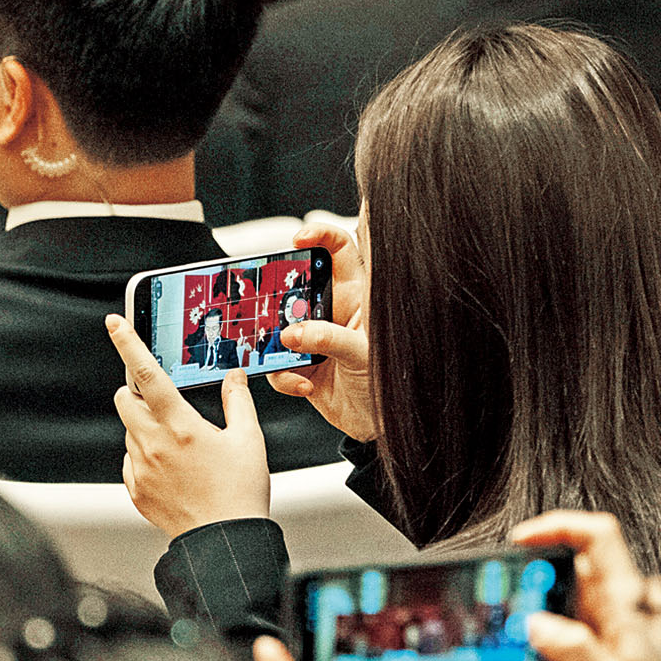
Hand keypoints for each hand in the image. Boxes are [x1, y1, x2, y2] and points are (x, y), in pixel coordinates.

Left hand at [107, 313, 270, 538]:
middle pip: (125, 399)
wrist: (224, 541)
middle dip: (137, 393)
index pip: (146, 374)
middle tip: (164, 403)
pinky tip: (174, 470)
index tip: (116, 324)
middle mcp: (154, 444)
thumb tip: (235, 377)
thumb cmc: (240, 494)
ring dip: (146, 428)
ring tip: (182, 449)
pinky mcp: (136, 490)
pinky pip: (131, 461)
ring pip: (130, 431)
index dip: (128, 344)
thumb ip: (238, 401)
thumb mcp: (248, 440)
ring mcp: (141, 469)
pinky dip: (145, 457)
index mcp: (180, 426)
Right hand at [266, 222, 377, 442]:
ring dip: (276, 341)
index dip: (321, 236)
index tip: (300, 238)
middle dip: (279, 294)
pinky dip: (284, 376)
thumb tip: (292, 333)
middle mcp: (332, 313)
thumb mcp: (363, 353)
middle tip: (272, 305)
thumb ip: (328, 339)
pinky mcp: (300, 366)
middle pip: (296, 286)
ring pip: (279, 326)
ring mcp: (314, 339)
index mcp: (356, 298)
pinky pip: (277, 364)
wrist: (379, 425)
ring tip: (288, 353)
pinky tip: (304, 385)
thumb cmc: (388, 382)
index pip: (340, 251)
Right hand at [511, 511, 660, 660]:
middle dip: (530, 580)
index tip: (523, 540)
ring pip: (555, 597)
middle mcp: (612, 607)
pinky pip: (554, 628)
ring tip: (521, 650)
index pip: (598, 537)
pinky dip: (538, 645)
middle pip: (567, 563)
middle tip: (509, 604)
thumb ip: (573, 651)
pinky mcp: (591, 643)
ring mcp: (601, 624)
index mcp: (622, 606)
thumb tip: (537, 623)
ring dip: (531, 618)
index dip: (559, 526)